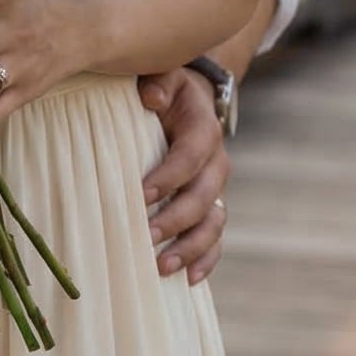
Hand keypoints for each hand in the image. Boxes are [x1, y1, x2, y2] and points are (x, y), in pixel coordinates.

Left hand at [137, 66, 229, 284]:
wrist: (188, 103)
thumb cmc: (165, 90)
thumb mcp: (163, 75)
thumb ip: (158, 79)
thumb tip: (151, 97)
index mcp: (203, 129)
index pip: (190, 156)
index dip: (169, 176)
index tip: (140, 195)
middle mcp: (215, 163)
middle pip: (203, 197)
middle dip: (175, 220)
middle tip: (144, 237)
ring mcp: (215, 190)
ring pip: (213, 224)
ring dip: (190, 248)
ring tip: (161, 268)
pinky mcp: (211, 209)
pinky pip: (215, 240)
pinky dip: (205, 261)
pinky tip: (188, 280)